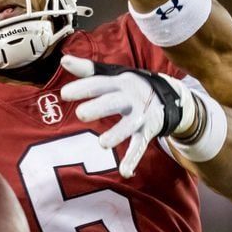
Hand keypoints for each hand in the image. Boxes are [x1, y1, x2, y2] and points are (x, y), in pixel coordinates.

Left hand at [59, 55, 193, 177]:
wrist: (168, 96)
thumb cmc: (129, 86)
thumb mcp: (112, 75)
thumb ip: (87, 69)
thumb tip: (63, 59)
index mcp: (118, 83)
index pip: (99, 84)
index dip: (83, 88)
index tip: (65, 94)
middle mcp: (129, 99)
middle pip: (114, 103)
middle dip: (99, 108)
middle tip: (81, 114)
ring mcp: (139, 117)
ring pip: (128, 126)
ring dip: (117, 134)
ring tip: (103, 144)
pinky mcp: (146, 132)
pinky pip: (139, 146)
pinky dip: (133, 159)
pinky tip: (125, 172)